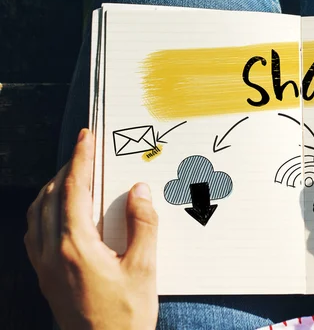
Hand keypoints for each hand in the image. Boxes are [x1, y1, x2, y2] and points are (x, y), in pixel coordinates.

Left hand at [24, 128, 158, 329]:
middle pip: (52, 196)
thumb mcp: (143, 269)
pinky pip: (34, 232)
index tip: (86, 137)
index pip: (74, 191)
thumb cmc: (125, 317)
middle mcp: (52, 253)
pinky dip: (44, 209)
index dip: (81, 159)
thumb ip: (143, 225)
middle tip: (86, 149)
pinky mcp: (44, 277)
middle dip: (68, 167)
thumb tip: (139, 190)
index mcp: (76, 247)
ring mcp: (43, 266)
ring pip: (37, 212)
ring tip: (73, 173)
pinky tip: (58, 210)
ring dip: (54, 187)